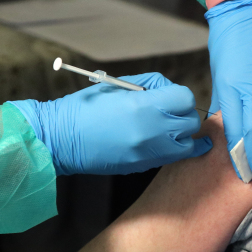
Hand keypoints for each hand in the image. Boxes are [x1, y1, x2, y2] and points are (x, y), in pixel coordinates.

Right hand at [10, 73, 211, 175]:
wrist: (61, 140)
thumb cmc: (85, 108)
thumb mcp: (117, 86)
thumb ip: (149, 85)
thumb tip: (169, 90)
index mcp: (145, 106)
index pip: (185, 98)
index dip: (178, 94)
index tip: (169, 95)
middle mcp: (153, 131)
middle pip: (190, 122)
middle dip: (183, 113)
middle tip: (168, 110)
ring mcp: (150, 152)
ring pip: (187, 145)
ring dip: (182, 135)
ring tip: (168, 128)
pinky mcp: (143, 166)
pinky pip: (171, 157)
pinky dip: (172, 148)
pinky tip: (163, 140)